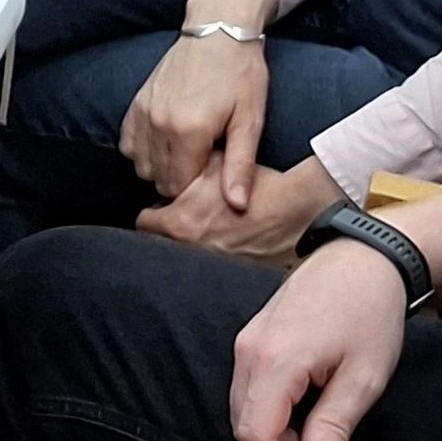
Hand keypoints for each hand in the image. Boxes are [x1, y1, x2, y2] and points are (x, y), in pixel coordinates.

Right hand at [119, 27, 269, 198]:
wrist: (218, 31)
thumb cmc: (241, 76)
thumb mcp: (250, 121)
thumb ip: (240, 166)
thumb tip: (237, 206)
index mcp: (188, 132)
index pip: (177, 187)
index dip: (194, 191)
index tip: (211, 178)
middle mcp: (159, 123)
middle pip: (156, 178)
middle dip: (177, 182)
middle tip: (202, 167)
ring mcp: (144, 112)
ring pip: (139, 164)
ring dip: (159, 168)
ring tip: (186, 156)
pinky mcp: (137, 102)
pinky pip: (127, 143)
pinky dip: (142, 151)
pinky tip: (166, 144)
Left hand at [140, 160, 342, 261]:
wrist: (298, 212)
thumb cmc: (256, 187)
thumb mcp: (213, 165)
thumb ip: (184, 169)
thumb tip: (170, 169)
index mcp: (179, 225)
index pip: (143, 223)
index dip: (152, 211)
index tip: (163, 205)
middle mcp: (190, 251)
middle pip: (160, 244)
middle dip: (165, 231)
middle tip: (181, 218)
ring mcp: (211, 267)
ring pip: (183, 257)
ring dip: (188, 244)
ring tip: (205, 230)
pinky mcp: (233, 276)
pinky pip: (209, 269)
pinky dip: (211, 258)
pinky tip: (225, 243)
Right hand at [228, 239, 412, 440]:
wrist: (363, 260)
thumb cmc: (369, 314)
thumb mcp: (363, 379)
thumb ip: (333, 428)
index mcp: (274, 362)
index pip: (254, 435)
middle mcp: (247, 351)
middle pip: (242, 422)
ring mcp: (244, 341)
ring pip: (242, 405)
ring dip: (273, 425)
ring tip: (318, 423)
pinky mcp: (249, 337)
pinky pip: (247, 385)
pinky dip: (269, 404)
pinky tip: (305, 401)